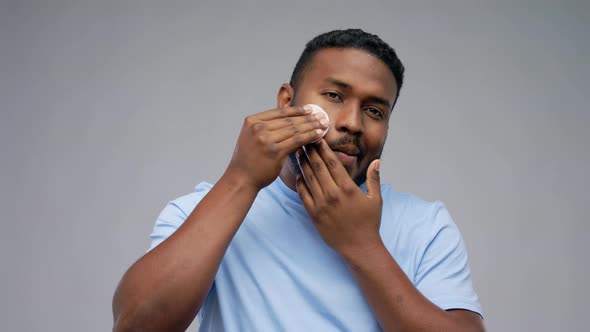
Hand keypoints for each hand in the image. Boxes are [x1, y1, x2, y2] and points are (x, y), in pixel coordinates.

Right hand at [227, 106, 328, 189]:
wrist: (241, 179)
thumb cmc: (249, 159)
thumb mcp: (252, 137)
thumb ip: (267, 128)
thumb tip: (291, 121)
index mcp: (252, 121)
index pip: (279, 112)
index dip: (297, 110)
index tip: (310, 109)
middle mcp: (258, 128)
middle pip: (288, 120)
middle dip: (307, 117)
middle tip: (322, 116)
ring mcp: (266, 139)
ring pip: (294, 129)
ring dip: (311, 126)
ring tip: (323, 124)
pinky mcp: (275, 151)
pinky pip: (296, 141)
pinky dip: (309, 136)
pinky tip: (318, 134)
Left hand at [295, 140, 382, 258]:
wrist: (359, 247)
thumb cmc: (369, 223)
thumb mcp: (376, 200)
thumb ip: (374, 179)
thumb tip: (377, 161)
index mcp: (348, 188)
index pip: (333, 163)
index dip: (324, 149)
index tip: (318, 138)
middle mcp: (333, 194)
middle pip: (318, 167)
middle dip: (310, 152)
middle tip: (304, 140)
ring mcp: (322, 205)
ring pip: (309, 179)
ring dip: (303, 164)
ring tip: (299, 152)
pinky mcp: (314, 214)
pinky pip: (303, 195)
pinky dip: (300, 183)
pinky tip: (299, 174)